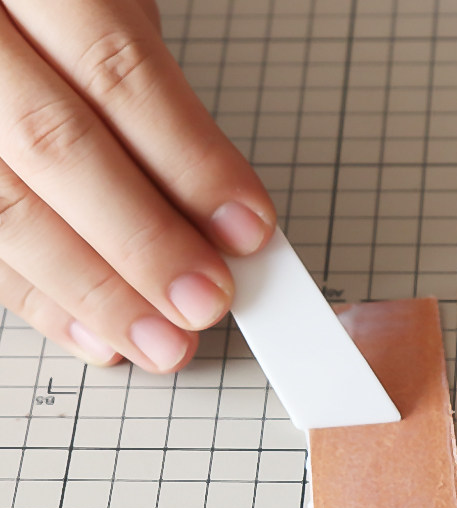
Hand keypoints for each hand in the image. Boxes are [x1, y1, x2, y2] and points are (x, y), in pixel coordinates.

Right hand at [0, 0, 275, 371]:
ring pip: (1, 207)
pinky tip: (92, 335)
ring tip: (162, 341)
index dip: (187, 159)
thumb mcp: (101, 3)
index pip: (116, 71)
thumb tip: (211, 205)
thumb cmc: (51, 9)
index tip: (247, 230)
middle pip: (52, 146)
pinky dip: (38, 298)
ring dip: (93, 291)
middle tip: (204, 303)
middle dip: (142, 241)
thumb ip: (140, 90)